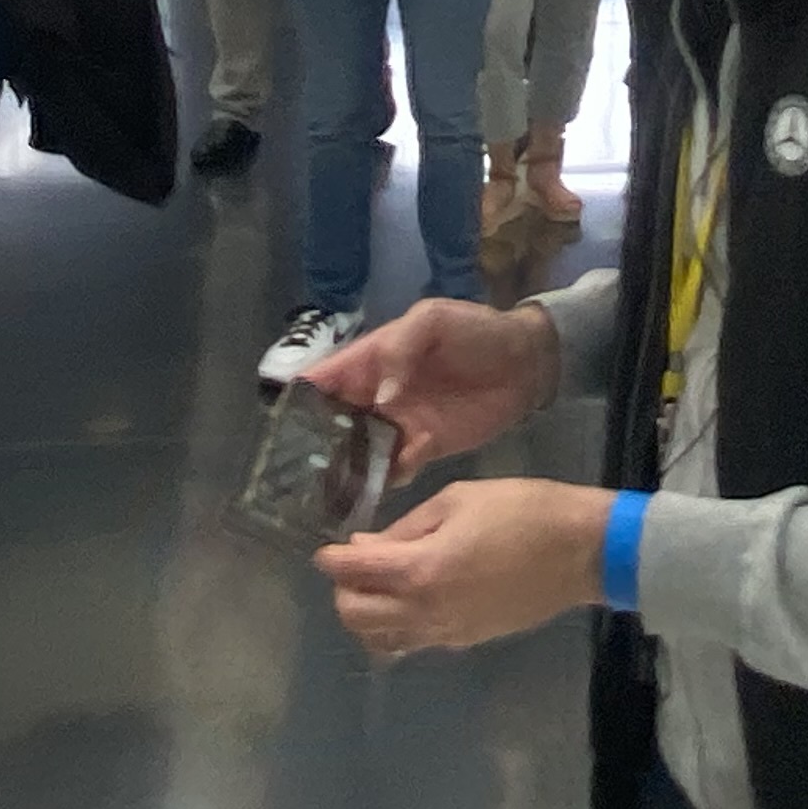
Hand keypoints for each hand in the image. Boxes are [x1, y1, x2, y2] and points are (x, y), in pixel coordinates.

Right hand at [305, 298, 561, 469]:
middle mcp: (380, 392)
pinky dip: (383, 476)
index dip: (303, 396)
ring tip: (326, 488)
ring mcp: (401, 422)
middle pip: (337, 418)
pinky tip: (373, 488)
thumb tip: (379, 396)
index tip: (280, 423)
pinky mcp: (425, 447)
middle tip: (296, 467)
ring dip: (346, 463)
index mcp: (375, 356)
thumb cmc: (478, 332)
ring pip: (361, 446)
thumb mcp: (433, 320)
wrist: (527, 363)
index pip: (329, 375)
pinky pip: (396, 465)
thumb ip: (400, 348)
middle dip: (317, 439)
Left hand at [315, 478, 608, 656]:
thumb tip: (367, 545)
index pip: (355, 571)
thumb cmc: (522, 510)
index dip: (332, 558)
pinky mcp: (464, 642)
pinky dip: (397, 626)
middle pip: (355, 616)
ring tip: (381, 584)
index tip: (325, 550)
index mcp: (420, 570)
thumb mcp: (459, 500)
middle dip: (345, 590)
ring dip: (368, 614)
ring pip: (380, 639)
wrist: (581, 552)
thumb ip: (406, 527)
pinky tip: (411, 600)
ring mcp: (445, 634)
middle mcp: (424, 612)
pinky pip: (413, 642)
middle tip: (357, 564)